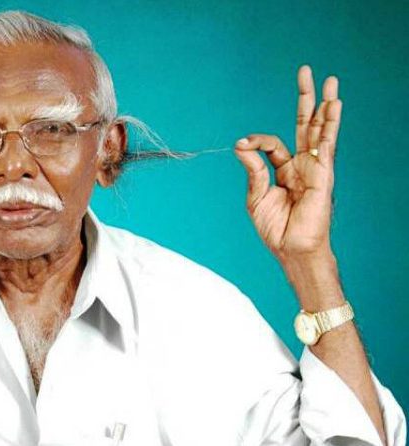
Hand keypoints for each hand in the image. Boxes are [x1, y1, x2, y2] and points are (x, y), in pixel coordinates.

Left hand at [234, 65, 341, 262]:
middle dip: (305, 98)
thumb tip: (241, 145)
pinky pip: (327, 145)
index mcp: (284, 170)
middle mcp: (302, 165)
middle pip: (304, 125)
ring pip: (320, 129)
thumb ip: (252, 169)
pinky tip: (334, 105)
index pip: (272, 144)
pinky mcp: (323, 174)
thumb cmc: (275, 229)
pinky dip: (330, 124)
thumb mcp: (256, 197)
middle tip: (306, 71)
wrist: (291, 249)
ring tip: (329, 80)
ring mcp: (315, 168)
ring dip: (324, 104)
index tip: (242, 145)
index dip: (255, 140)